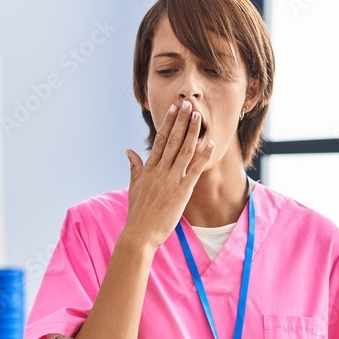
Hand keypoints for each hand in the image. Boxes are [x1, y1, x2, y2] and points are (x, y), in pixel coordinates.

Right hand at [122, 100, 215, 251]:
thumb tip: (128, 150)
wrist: (140, 234)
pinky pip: (195, 170)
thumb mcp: (134, 186)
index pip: (160, 140)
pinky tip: (210, 144)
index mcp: (149, 169)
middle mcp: (160, 171)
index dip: (168, 123)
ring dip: (193, 132)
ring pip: (185, 151)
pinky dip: (203, 156)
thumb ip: (134, 166)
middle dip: (182, 121)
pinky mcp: (182, 192)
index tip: (174, 109)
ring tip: (200, 116)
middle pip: (173, 140)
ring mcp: (171, 180)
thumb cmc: (137, 212)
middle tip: (189, 104)